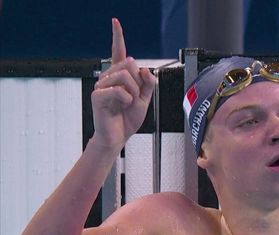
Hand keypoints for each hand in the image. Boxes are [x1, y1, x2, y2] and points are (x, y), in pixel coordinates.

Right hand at [91, 18, 155, 149]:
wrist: (118, 136)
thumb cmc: (127, 119)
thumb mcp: (145, 99)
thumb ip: (148, 83)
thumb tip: (142, 69)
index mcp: (119, 76)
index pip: (118, 52)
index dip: (117, 36)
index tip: (115, 21)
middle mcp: (109, 77)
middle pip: (129, 65)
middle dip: (138, 83)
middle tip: (133, 98)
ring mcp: (101, 85)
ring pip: (125, 76)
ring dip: (134, 93)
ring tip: (127, 103)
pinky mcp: (98, 95)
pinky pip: (120, 90)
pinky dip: (127, 100)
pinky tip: (121, 106)